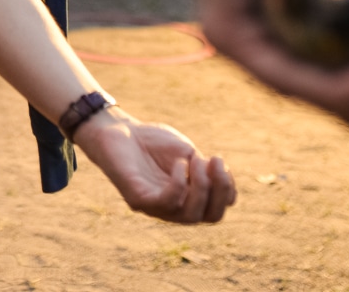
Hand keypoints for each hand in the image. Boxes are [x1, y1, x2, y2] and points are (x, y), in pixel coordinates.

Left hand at [73, 108, 235, 222]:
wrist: (119, 130)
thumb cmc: (153, 142)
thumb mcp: (187, 154)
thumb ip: (205, 171)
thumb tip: (228, 190)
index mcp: (188, 198)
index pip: (216, 211)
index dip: (227, 190)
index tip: (219, 161)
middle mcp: (174, 209)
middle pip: (210, 217)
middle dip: (221, 189)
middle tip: (214, 160)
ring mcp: (156, 207)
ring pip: (191, 215)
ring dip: (201, 184)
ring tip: (195, 159)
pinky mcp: (138, 200)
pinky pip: (167, 202)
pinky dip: (179, 182)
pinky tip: (178, 163)